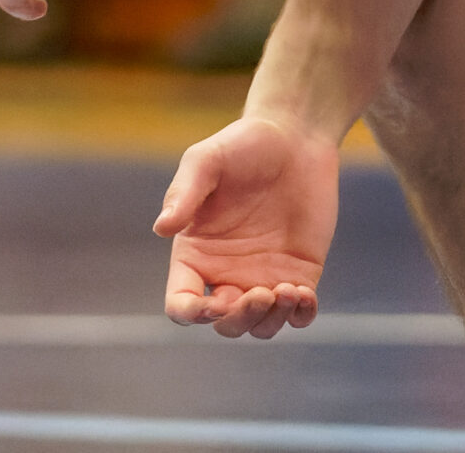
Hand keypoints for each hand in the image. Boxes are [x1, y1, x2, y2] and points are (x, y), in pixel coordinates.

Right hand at [155, 115, 338, 336]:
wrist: (294, 139)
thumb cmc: (241, 146)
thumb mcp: (205, 161)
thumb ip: (184, 194)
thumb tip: (160, 229)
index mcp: (195, 251)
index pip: (182, 302)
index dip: (193, 313)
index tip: (215, 302)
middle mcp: (226, 271)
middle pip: (224, 324)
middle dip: (240, 319)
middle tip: (262, 292)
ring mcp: (263, 276)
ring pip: (260, 326)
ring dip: (271, 320)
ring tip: (289, 289)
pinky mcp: (299, 275)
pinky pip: (298, 315)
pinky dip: (300, 316)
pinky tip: (304, 294)